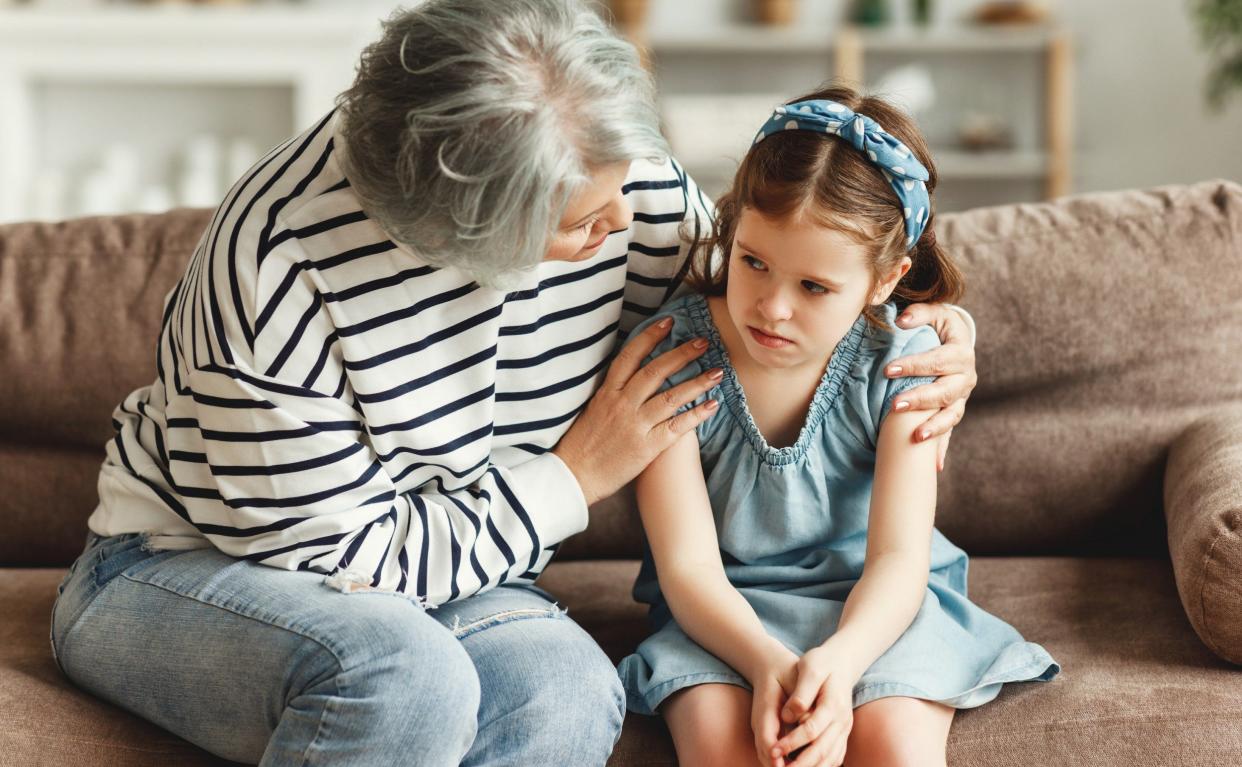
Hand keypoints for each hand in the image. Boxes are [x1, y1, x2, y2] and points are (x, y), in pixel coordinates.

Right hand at [553, 317, 720, 504]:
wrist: (574, 477)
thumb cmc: (582, 446)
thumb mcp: (591, 410)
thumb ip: (612, 395)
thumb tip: (631, 380)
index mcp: (607, 393)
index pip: (630, 357)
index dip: (650, 337)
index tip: (668, 323)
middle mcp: (622, 405)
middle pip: (655, 372)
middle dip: (682, 354)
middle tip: (703, 343)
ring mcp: (635, 425)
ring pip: (671, 397)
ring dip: (697, 382)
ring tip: (717, 372)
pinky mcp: (646, 447)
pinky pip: (676, 427)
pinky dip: (696, 415)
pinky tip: (712, 405)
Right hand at [749, 649, 799, 766]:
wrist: (769, 664)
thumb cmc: (785, 670)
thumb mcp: (794, 680)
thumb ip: (800, 701)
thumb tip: (805, 720)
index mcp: (765, 710)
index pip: (768, 742)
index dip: (777, 760)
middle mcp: (760, 724)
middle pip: (766, 755)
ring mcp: (762, 728)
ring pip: (766, 756)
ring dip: (780, 766)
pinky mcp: (766, 731)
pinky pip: (770, 752)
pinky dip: (782, 763)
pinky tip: (801, 763)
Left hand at [770, 646, 854, 766]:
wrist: (842, 662)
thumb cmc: (822, 663)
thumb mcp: (810, 668)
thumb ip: (801, 692)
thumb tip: (788, 715)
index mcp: (834, 704)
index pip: (812, 730)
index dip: (792, 742)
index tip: (774, 750)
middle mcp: (842, 720)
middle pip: (823, 750)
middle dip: (801, 764)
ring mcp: (845, 729)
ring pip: (831, 758)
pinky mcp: (843, 733)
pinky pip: (836, 756)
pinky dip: (823, 766)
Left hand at [887, 303, 976, 470]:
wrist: (956, 341)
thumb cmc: (939, 326)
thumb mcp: (934, 313)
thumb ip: (919, 314)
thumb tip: (901, 319)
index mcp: (961, 352)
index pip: (938, 360)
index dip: (915, 365)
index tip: (888, 370)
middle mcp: (965, 378)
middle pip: (944, 392)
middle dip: (920, 399)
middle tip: (894, 405)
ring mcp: (962, 397)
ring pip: (951, 415)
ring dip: (934, 428)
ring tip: (915, 438)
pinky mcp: (955, 411)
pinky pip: (950, 432)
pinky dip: (942, 449)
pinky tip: (935, 467)